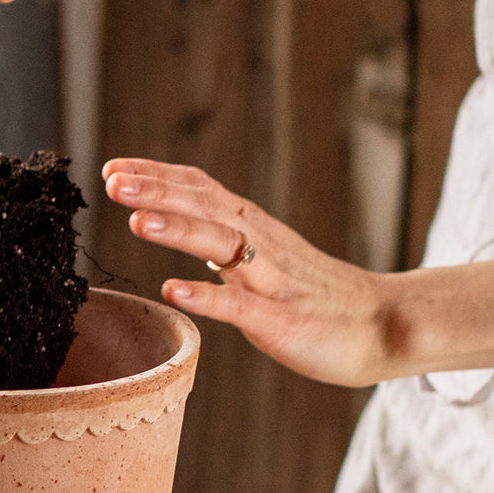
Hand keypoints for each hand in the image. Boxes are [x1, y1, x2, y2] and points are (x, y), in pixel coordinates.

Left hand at [103, 158, 388, 386]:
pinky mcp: (280, 318)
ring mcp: (270, 279)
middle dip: (156, 192)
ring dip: (178, 230)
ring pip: (222, 245)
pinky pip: (239, 305)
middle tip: (112, 181)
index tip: (112, 167)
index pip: (198, 189)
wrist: (381, 324)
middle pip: (204, 206)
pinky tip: (172, 290)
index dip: (156, 176)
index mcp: (251, 226)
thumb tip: (164, 215)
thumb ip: (217, 235)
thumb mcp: (260, 254)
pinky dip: (205, 296)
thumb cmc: (311, 293)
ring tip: (136, 220)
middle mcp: (259, 243)